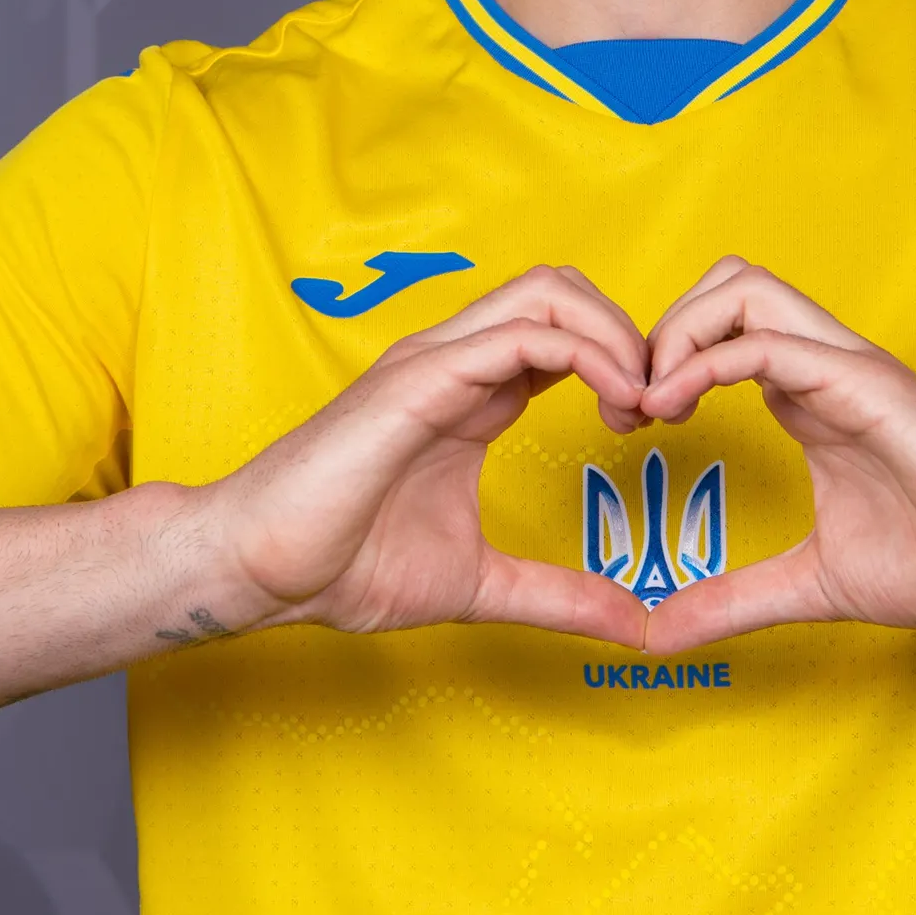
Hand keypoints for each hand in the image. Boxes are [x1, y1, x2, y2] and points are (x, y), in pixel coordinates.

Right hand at [194, 267, 654, 647]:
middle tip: (657, 407)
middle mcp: (455, 362)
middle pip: (563, 289)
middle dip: (629, 333)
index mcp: (471, 393)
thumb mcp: (480, 584)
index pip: (563, 331)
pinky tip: (613, 405)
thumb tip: (636, 625)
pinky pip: (519, 335)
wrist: (258, 568)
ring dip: (615, 335)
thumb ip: (558, 596)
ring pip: (548, 292)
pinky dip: (585, 354)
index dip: (622, 362)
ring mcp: (435, 362)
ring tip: (640, 402)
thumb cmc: (342, 564)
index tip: (651, 426)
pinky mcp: (419, 379)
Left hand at [636, 258, 915, 655]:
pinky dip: (708, 362)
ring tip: (649, 401)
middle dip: (661, 329)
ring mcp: (850, 370)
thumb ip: (735, 600)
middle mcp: (827, 367)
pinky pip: (774, 343)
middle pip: (727, 282)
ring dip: (678, 332)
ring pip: (745, 287)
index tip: (628, 425)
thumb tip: (658, 635)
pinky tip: (673, 409)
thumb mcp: (814, 585)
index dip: (661, 361)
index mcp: (813, 397)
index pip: (722, 329)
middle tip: (630, 406)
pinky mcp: (871, 388)